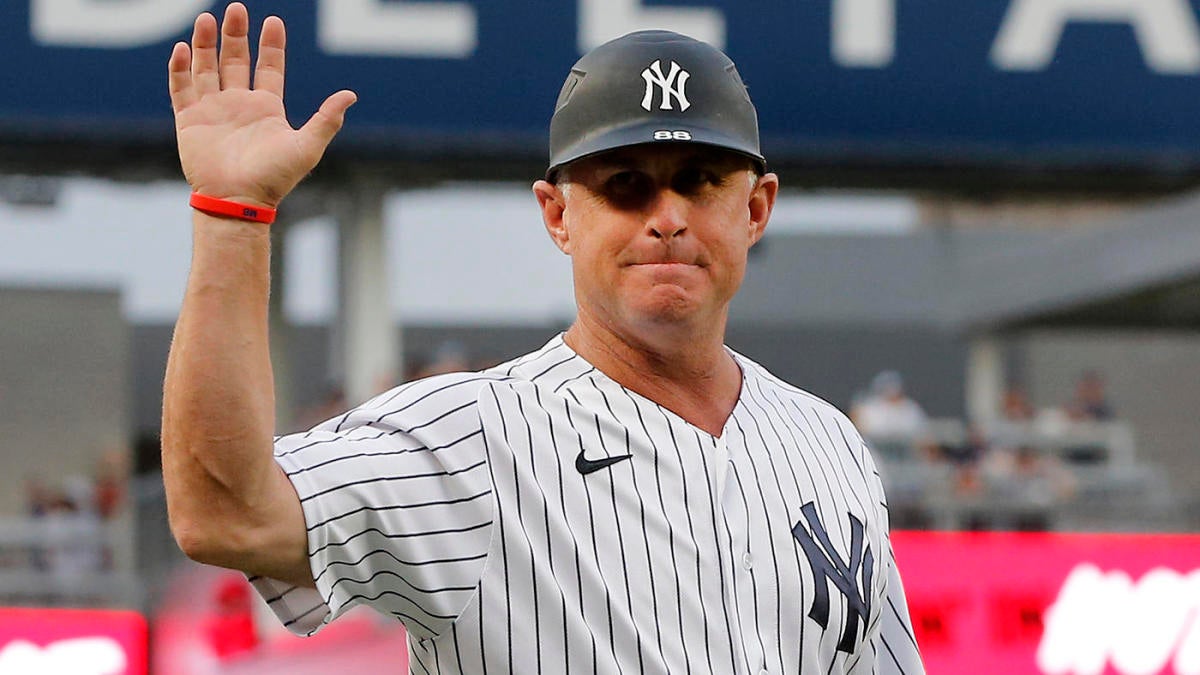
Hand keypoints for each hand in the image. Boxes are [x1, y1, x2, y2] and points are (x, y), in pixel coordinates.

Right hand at [168, 3, 355, 207]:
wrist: (239, 201)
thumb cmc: (274, 178)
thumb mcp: (307, 146)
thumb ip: (327, 119)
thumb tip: (351, 94)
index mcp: (267, 108)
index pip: (269, 68)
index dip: (271, 45)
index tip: (273, 21)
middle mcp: (239, 105)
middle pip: (236, 60)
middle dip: (236, 35)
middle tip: (236, 8)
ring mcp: (213, 111)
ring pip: (207, 68)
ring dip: (205, 44)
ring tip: (206, 18)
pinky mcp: (189, 121)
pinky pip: (182, 88)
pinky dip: (181, 68)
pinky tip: (183, 48)